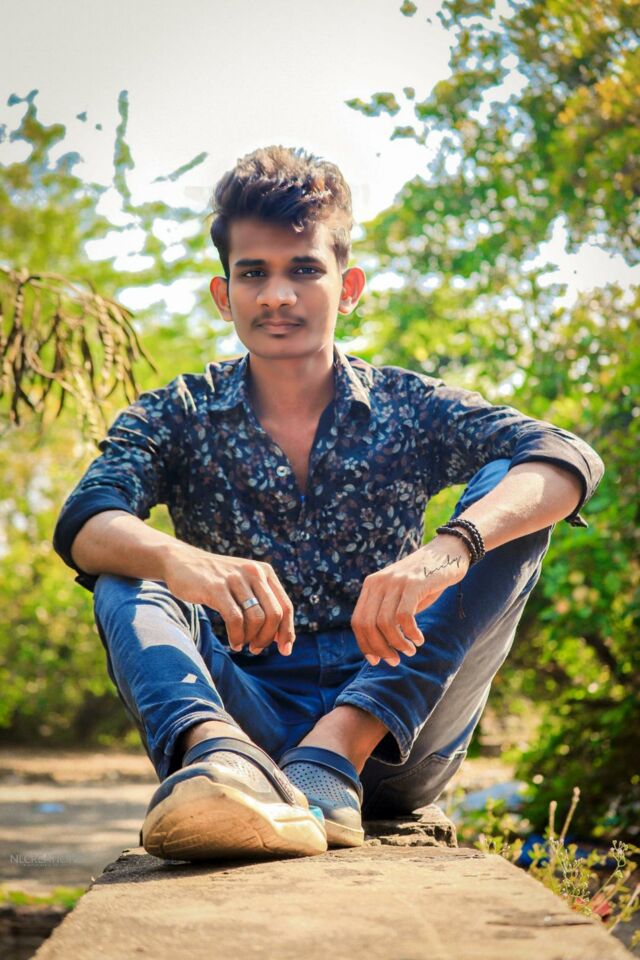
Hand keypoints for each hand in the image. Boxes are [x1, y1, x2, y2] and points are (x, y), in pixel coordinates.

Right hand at [161, 543, 295, 655]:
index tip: (284, 651)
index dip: (288, 631)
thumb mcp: (243, 585)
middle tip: (256, 649)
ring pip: (256, 618)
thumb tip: (282, 638)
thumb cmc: (216, 580)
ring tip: (242, 644)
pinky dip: (237, 636)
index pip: (286, 606)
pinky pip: (235, 619)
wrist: (181, 561)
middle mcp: (254, 572)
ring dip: (251, 638)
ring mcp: (235, 579)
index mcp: (264, 572)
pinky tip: (233, 642)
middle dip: (268, 637)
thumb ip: (263, 605)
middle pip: (274, 614)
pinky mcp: (216, 588)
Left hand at [350, 534, 470, 666]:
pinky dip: (411, 633)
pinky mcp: (414, 583)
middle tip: (395, 660)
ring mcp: (396, 581)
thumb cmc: (425, 580)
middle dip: (380, 648)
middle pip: (368, 624)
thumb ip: (388, 614)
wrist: (448, 552)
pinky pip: (404, 616)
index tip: (376, 661)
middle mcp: (379, 582)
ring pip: (385, 623)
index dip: (364, 644)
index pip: (358, 621)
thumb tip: (381, 648)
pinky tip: (419, 639)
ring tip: (410, 651)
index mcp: (371, 585)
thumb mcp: (401, 596)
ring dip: (398, 644)